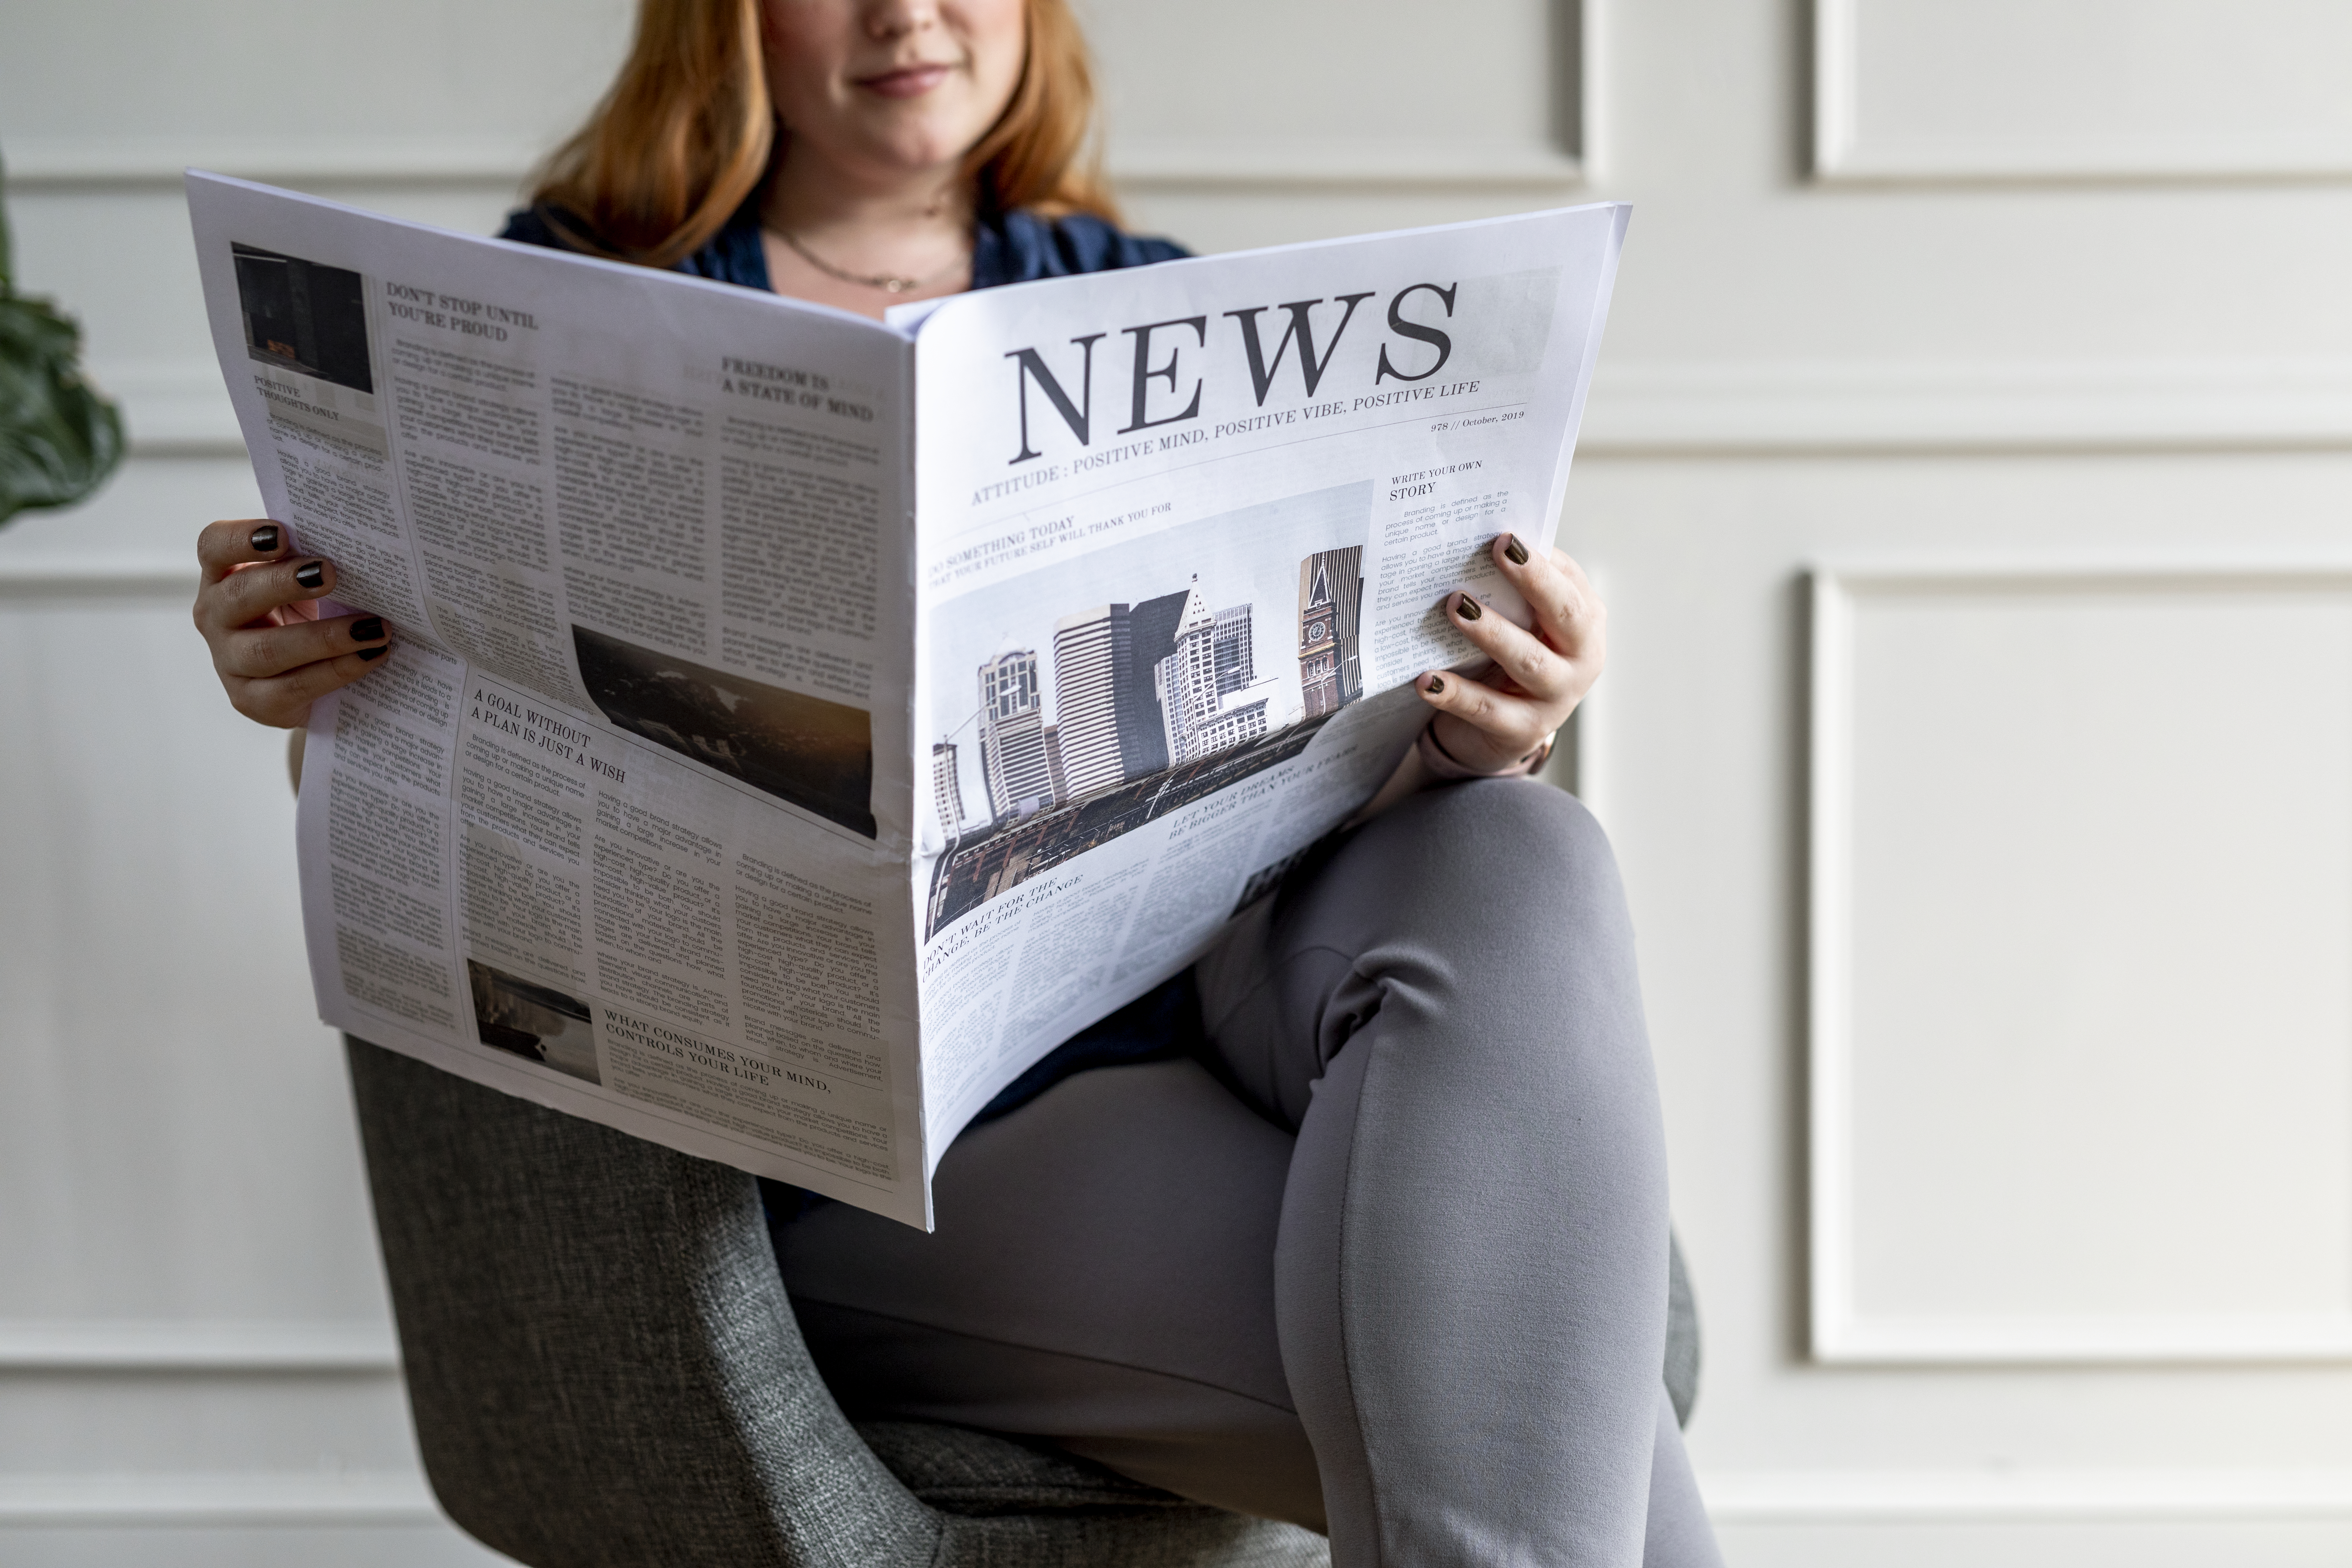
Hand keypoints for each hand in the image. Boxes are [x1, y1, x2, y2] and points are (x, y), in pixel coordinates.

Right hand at [193, 520, 391, 728]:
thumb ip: (313, 561)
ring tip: (373, 627)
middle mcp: (215, 617)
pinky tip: (371, 655)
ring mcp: (229, 662)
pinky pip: (295, 687)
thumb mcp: (304, 584)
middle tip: (330, 573)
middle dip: (284, 582)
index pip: (214, 547)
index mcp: (223, 576)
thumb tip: (358, 544)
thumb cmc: (306, 614)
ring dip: (326, 637)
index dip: (242, 538)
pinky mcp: (252, 701)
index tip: (282, 534)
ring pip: (269, 649)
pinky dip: (338, 670)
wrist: (310, 679)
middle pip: (239, 595)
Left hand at [1416, 533, 1605, 773]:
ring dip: (1491, 631)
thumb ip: (1517, 590)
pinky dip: (1455, 693)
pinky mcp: (1523, 732)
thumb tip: (1483, 545)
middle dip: (1534, 581)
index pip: (1570, 585)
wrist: (1502, 732)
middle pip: (1565, 615)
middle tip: (1498, 552)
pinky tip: (1426, 680)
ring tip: (1455, 606)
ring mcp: (1556, 699)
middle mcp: (1581, 660)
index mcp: (1585, 623)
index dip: (1542, 562)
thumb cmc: (1515, 657)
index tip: (1506, 537)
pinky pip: (1486, 710)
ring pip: (1528, 661)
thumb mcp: (1525, 623)